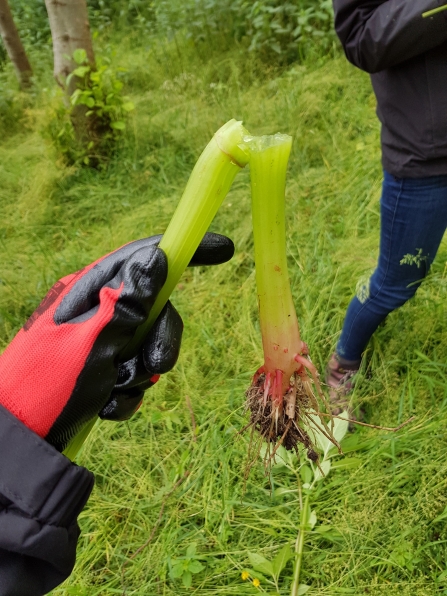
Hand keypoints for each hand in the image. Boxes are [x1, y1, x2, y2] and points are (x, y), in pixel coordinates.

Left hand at [0, 233, 232, 451]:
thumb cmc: (50, 383)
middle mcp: (99, 312)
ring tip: (112, 389)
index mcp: (91, 292)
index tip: (223, 250)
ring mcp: (102, 341)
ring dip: (139, 375)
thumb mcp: (94, 339)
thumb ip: (128, 302)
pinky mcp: (104, 370)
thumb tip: (158, 257)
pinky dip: (127, 394)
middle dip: (161, 342)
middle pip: (156, 311)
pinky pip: (136, 376)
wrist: (24, 437)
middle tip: (155, 366)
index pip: (145, 258)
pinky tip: (105, 406)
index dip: (185, 251)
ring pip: (149, 347)